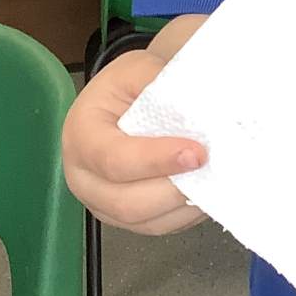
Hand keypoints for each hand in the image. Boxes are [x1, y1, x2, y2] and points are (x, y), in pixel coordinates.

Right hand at [62, 49, 209, 234]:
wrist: (128, 100)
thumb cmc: (130, 85)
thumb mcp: (138, 68)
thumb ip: (160, 84)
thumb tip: (199, 109)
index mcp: (81, 135)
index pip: (115, 159)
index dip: (157, 160)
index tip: (197, 152)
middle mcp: (83, 176)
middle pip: (127, 203)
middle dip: (174, 190)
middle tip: (212, 170)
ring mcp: (102, 202)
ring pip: (145, 223)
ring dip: (184, 206)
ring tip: (215, 181)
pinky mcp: (124, 217)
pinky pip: (157, 227)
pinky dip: (185, 215)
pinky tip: (207, 192)